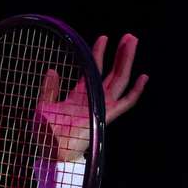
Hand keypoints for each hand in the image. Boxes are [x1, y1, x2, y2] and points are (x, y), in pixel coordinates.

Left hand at [35, 33, 148, 161]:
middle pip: (112, 73)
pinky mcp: (105, 117)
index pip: (93, 70)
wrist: (50, 150)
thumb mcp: (44, 105)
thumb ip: (49, 88)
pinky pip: (125, 103)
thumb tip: (52, 70)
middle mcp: (94, 100)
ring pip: (119, 81)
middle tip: (129, 37)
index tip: (103, 38)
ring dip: (126, 61)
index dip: (98, 54)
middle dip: (120, 55)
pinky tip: (143, 77)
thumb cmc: (45, 133)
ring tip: (132, 42)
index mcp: (80, 96)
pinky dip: (135, 91)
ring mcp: (101, 108)